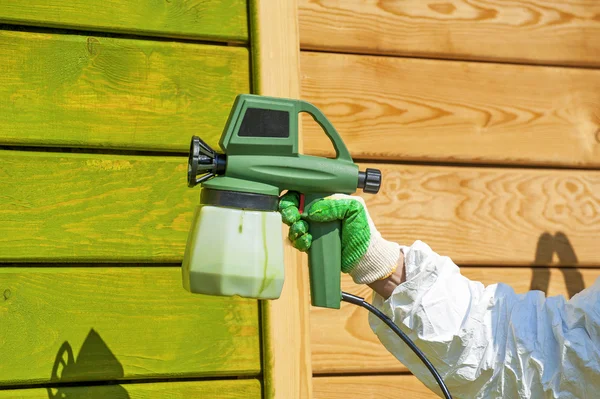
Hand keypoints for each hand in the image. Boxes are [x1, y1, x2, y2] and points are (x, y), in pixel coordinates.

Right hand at [279, 192, 400, 284]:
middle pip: (294, 208)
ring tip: (303, 232)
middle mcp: (319, 213)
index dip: (294, 196)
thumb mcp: (354, 208)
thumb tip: (311, 211)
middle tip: (293, 218)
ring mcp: (314, 229)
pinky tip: (307, 242)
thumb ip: (335, 203)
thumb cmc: (363, 230)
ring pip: (294, 225)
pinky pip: (298, 241)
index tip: (291, 202)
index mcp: (328, 200)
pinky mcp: (312, 244)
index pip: (305, 193)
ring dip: (295, 228)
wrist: (365, 258)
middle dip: (290, 213)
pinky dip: (299, 241)